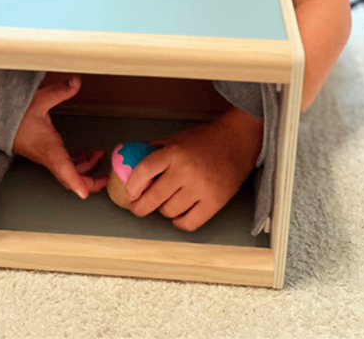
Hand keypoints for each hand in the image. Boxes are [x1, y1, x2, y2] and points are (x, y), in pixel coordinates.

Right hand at [12, 73, 108, 198]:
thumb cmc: (15, 115)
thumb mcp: (40, 100)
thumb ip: (60, 92)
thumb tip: (75, 83)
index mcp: (48, 147)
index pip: (63, 168)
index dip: (75, 182)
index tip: (85, 193)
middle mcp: (48, 156)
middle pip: (70, 177)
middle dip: (89, 181)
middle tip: (106, 178)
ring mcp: (47, 157)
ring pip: (68, 172)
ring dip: (86, 168)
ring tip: (100, 157)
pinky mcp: (46, 154)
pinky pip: (65, 165)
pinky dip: (78, 163)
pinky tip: (87, 154)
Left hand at [125, 108, 262, 230]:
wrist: (236, 141)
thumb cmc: (204, 140)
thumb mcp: (176, 139)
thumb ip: (153, 150)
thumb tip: (127, 158)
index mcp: (174, 152)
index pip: (144, 171)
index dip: (132, 185)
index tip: (130, 193)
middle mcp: (186, 170)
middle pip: (154, 197)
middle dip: (141, 206)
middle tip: (138, 207)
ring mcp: (201, 187)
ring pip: (170, 211)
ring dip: (164, 210)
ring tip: (167, 203)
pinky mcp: (214, 202)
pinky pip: (189, 223)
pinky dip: (180, 222)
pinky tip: (179, 214)